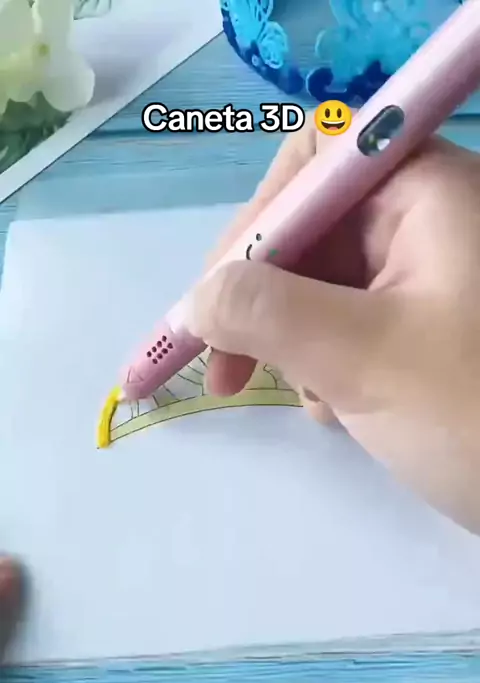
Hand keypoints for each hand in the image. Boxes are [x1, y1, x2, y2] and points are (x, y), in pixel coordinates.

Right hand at [185, 114, 479, 532]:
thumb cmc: (477, 415)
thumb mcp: (363, 360)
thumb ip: (265, 313)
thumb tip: (197, 298)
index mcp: (426, 191)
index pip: (309, 168)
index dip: (250, 229)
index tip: (209, 302)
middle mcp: (429, 217)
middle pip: (312, 233)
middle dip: (263, 303)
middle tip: (222, 373)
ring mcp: (433, 272)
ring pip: (325, 286)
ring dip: (295, 344)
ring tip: (314, 404)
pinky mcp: (431, 321)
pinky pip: (353, 321)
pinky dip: (330, 363)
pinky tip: (340, 410)